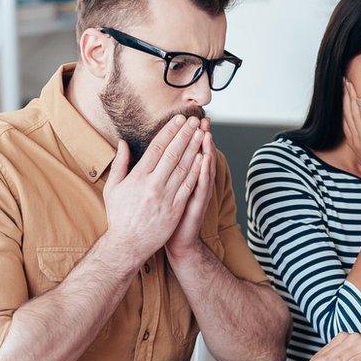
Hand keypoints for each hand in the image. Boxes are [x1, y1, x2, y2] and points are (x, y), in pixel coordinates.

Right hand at [102, 115, 204, 263]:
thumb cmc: (119, 216)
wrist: (128, 244)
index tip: (179, 120)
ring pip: (184, 167)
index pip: (156, 148)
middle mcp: (152, 185)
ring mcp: (166, 197)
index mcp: (137, 177)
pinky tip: (204, 158)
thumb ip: (120, 164)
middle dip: (185, 135)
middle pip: (173, 154)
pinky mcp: (176, 208)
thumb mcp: (113, 188)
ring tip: (202, 133)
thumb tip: (123, 142)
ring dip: (194, 148)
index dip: (170, 131)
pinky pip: (189, 186)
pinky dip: (197, 171)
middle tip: (195, 120)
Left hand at [166, 118, 215, 258]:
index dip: (187, 136)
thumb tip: (153, 155)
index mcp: (182, 178)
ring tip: (206, 134)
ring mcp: (196, 193)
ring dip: (206, 151)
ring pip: (203, 168)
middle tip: (202, 120)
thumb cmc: (166, 218)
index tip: (187, 119)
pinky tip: (205, 160)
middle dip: (199, 138)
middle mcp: (193, 183)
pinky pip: (201, 186)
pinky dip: (204, 173)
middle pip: (198, 156)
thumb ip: (160, 173)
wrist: (176, 242)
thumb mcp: (164, 192)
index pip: (186, 152)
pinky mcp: (197, 205)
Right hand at [342, 80, 360, 188]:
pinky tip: (360, 100)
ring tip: (349, 84)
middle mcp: (356, 140)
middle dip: (345, 96)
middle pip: (347, 113)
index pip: (346, 118)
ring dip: (351, 98)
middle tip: (343, 80)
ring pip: (354, 116)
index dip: (344, 102)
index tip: (344, 89)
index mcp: (355, 141)